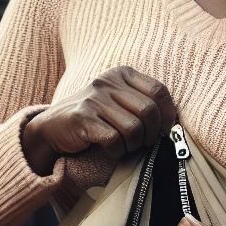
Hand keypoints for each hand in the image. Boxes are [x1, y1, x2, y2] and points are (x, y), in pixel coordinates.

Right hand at [21, 66, 177, 174]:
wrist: (51, 127)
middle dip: (151, 134)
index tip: (165, 131)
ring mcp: (94, 98)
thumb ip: (141, 104)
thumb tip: (173, 124)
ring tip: (124, 147)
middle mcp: (107, 82)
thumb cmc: (93, 118)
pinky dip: (116, 151)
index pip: (158, 90)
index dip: (168, 115)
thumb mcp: (117, 101)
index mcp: (121, 74)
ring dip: (133, 145)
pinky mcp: (83, 118)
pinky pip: (114, 140)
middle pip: (148, 112)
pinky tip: (110, 150)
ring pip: (133, 128)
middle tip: (142, 144)